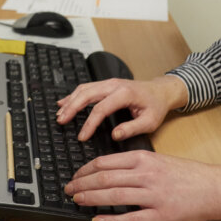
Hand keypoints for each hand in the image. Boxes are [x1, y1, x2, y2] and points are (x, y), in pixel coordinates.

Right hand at [56, 75, 186, 141]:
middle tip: (61, 121)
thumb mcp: (150, 121)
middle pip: (87, 94)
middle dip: (71, 107)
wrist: (160, 91)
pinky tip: (64, 102)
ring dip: (70, 101)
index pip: (101, 108)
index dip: (89, 124)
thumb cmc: (155, 106)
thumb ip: (132, 128)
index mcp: (124, 93)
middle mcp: (114, 85)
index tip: (82, 137)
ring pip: (84, 89)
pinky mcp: (106, 85)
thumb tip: (115, 135)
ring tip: (60, 114)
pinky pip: (86, 88)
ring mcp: (109, 83)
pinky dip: (73, 95)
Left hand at [64, 151, 220, 220]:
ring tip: (77, 200)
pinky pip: (130, 220)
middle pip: (105, 178)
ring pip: (114, 197)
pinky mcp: (160, 216)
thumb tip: (107, 171)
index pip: (105, 162)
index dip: (85, 169)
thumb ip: (134, 165)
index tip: (75, 175)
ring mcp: (153, 196)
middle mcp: (146, 175)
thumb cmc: (187, 174)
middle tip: (69, 189)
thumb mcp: (158, 160)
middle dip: (82, 184)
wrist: (214, 187)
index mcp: (143, 158)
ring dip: (91, 199)